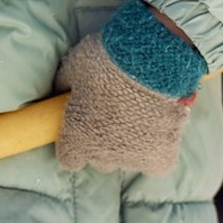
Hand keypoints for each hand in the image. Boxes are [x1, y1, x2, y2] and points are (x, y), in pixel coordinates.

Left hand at [54, 27, 194, 175]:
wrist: (153, 59)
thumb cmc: (108, 59)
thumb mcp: (73, 66)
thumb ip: (65, 87)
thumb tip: (61, 93)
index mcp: (76, 138)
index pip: (69, 158)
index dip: (76, 143)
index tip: (83, 127)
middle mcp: (102, 156)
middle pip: (100, 160)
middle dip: (104, 141)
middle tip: (115, 114)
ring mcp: (132, 159)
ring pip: (128, 160)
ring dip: (132, 143)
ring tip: (142, 114)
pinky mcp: (160, 158)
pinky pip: (157, 163)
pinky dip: (159, 150)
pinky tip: (161, 130)